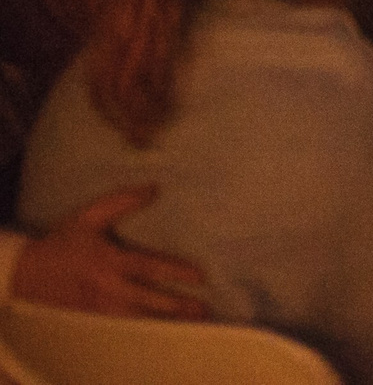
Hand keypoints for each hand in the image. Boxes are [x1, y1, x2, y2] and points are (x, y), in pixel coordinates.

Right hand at [11, 187, 207, 318]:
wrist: (26, 272)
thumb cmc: (62, 241)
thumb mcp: (88, 216)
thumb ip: (121, 201)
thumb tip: (155, 188)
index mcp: (109, 260)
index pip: (149, 267)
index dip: (176, 272)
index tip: (201, 276)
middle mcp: (107, 286)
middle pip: (147, 299)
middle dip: (176, 304)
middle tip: (203, 308)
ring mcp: (99, 304)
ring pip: (137, 316)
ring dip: (164, 319)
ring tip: (190, 321)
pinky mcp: (91, 315)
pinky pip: (122, 324)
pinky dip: (143, 326)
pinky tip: (160, 327)